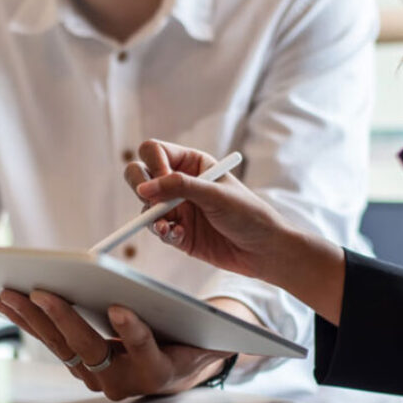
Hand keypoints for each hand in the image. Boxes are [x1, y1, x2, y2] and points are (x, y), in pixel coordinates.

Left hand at [0, 289, 233, 400]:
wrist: (181, 367)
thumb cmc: (192, 340)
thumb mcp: (201, 330)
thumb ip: (191, 319)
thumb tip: (162, 304)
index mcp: (158, 371)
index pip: (143, 348)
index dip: (131, 330)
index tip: (119, 308)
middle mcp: (123, 382)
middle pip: (89, 349)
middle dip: (63, 319)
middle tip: (42, 292)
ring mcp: (97, 378)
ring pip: (62, 348)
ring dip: (33, 320)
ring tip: (8, 294)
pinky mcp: (80, 368)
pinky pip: (53, 344)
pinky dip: (30, 322)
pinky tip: (9, 302)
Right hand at [124, 140, 290, 279]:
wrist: (262, 250)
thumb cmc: (248, 214)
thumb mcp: (215, 194)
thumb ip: (179, 187)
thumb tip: (144, 188)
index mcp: (192, 163)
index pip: (155, 151)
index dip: (152, 163)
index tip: (160, 179)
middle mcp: (180, 184)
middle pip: (140, 175)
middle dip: (140, 187)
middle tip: (151, 202)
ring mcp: (177, 209)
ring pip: (145, 206)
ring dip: (152, 216)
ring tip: (168, 227)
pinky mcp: (177, 232)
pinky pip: (157, 229)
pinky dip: (162, 233)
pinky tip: (177, 236)